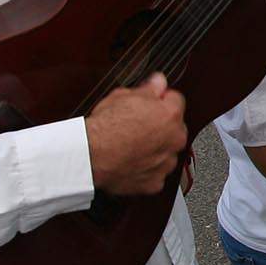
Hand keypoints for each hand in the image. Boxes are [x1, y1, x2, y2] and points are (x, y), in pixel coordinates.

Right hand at [86, 73, 188, 194]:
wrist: (90, 156)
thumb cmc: (105, 128)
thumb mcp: (123, 95)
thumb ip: (148, 88)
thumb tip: (158, 81)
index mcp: (170, 115)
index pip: (175, 99)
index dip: (160, 99)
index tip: (151, 101)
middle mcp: (174, 139)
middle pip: (174, 127)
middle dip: (160, 125)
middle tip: (137, 124)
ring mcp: (166, 163)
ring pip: (166, 151)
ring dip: (155, 148)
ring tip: (131, 144)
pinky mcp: (155, 182)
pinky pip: (155, 172)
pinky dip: (146, 168)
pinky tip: (130, 160)